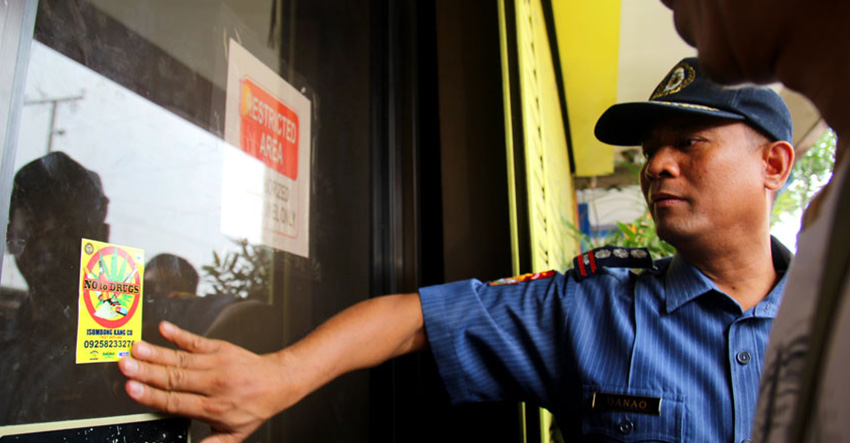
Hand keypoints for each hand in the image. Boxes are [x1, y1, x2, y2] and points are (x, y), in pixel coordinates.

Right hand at [119, 321, 292, 442]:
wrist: (279, 381)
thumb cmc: (255, 406)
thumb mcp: (235, 434)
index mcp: (212, 408)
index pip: (175, 402)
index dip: (151, 395)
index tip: (131, 389)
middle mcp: (213, 385)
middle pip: (173, 378)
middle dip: (146, 372)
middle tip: (124, 366)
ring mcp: (216, 364)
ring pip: (181, 359)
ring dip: (156, 353)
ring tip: (135, 348)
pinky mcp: (220, 348)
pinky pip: (196, 341)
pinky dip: (179, 334)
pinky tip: (164, 329)